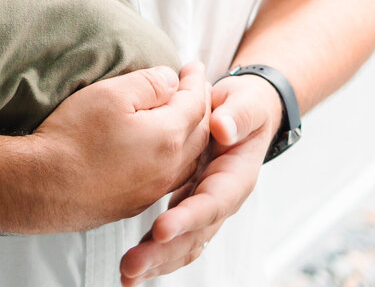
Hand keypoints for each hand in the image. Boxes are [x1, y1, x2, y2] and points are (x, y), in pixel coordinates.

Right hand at [32, 62, 209, 230]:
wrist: (44, 187)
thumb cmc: (74, 137)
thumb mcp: (109, 95)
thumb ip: (148, 83)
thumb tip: (171, 80)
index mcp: (168, 136)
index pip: (195, 103)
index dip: (195, 81)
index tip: (194, 66)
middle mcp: (170, 167)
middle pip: (199, 131)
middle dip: (201, 106)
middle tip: (195, 87)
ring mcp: (154, 189)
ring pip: (190, 158)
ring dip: (194, 133)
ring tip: (187, 116)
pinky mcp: (137, 203)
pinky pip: (173, 177)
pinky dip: (180, 157)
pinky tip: (167, 151)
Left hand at [118, 72, 282, 283]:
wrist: (240, 113)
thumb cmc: (243, 108)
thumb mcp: (246, 104)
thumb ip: (238, 115)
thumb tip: (223, 128)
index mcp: (235, 177)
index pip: (213, 202)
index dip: (189, 218)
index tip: (161, 229)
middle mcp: (220, 199)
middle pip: (195, 234)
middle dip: (164, 252)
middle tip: (132, 265)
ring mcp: (203, 206)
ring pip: (183, 243)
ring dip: (156, 260)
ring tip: (127, 274)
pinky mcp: (188, 206)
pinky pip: (174, 237)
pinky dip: (155, 253)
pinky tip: (133, 268)